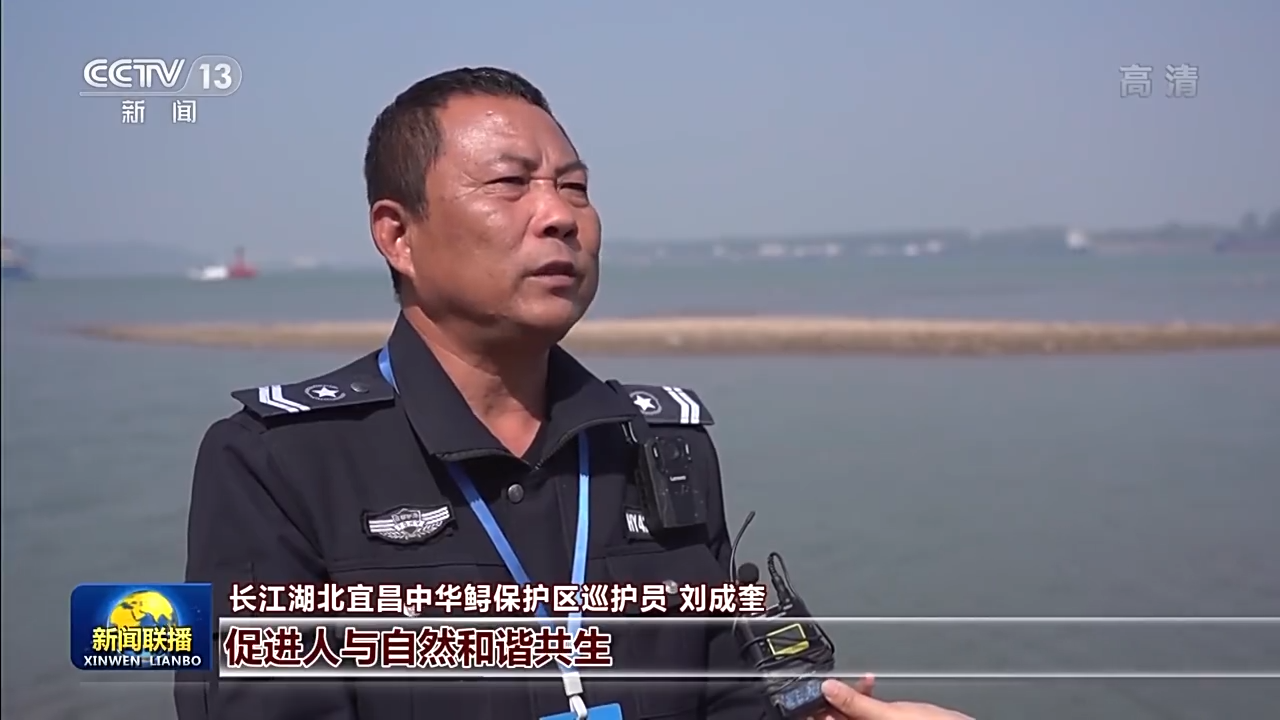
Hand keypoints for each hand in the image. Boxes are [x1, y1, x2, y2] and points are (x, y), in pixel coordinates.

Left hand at [810, 677, 973, 719]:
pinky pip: (864, 711)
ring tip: (856, 679)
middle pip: (835, 716)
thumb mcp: (888, 716)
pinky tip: (869, 683)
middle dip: (833, 698)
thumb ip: (856, 703)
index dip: (815, 706)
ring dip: (849, 695)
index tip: (811, 688)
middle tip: (834, 679)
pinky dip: (864, 697)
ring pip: (849, 713)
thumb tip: (826, 688)